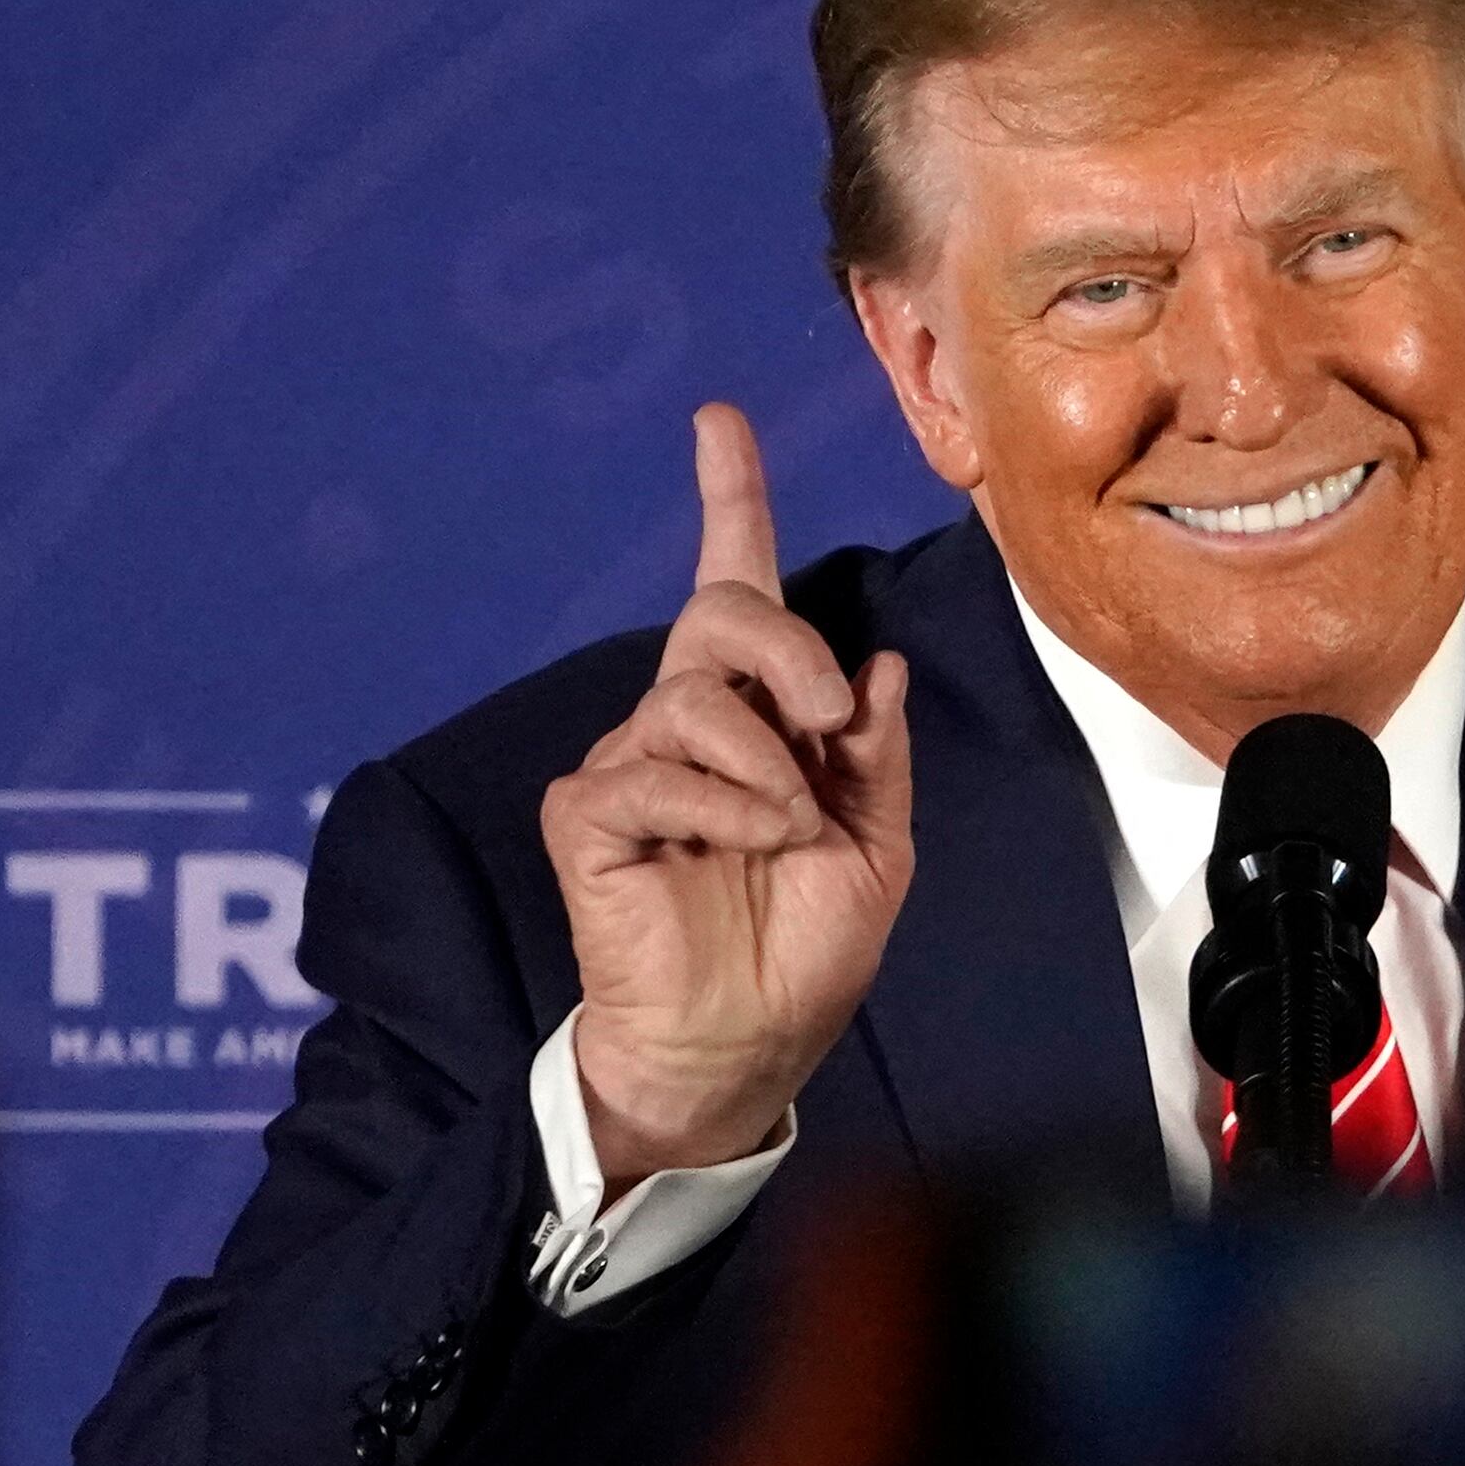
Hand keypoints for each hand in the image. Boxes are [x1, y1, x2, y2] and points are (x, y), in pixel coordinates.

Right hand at [540, 402, 913, 1185]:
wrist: (745, 1046)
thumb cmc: (805, 951)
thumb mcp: (877, 845)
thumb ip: (875, 754)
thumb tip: (873, 666)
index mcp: (761, 716)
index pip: (737, 584)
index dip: (729, 497)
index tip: (719, 419)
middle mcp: (689, 722)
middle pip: (722, 611)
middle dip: (790, 650)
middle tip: (830, 721)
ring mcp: (630, 764)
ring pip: (694, 696)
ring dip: (766, 762)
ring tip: (786, 831)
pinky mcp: (587, 813)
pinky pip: (652, 770)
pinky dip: (720, 807)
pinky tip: (741, 849)